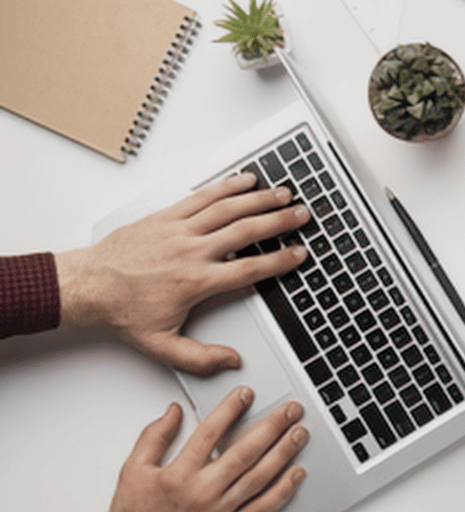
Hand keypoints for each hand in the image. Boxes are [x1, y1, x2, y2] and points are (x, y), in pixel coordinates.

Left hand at [56, 172, 309, 375]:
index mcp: (197, 281)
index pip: (249, 268)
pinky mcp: (165, 217)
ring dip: (259, 199)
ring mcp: (178, 230)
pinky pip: (201, 197)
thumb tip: (231, 361)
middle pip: (246, 230)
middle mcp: (192, 251)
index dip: (279, 261)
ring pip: (228, 208)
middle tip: (301, 215)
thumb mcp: (161, 346)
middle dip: (280, 221)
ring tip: (282, 194)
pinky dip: (226, 187)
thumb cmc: (122, 311)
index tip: (298, 254)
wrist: (86, 286)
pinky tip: (244, 181)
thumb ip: (200, 358)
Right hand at [110, 387, 307, 511]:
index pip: (210, 432)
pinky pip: (264, 508)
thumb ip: (153, 438)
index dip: (230, 409)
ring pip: (260, 478)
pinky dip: (283, 490)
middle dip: (272, 427)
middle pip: (245, 452)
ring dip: (284, 453)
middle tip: (291, 410)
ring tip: (299, 433)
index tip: (246, 393)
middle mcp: (203, 493)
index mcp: (178, 476)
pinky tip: (296, 474)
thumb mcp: (133, 473)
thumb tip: (173, 412)